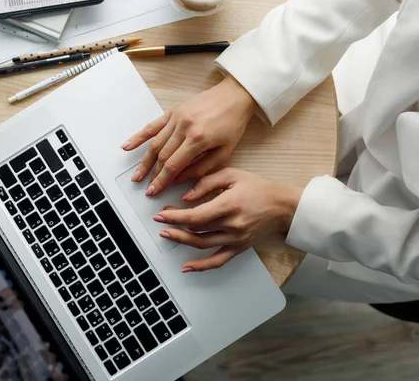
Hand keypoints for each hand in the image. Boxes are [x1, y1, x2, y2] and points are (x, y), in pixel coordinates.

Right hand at [121, 75, 257, 195]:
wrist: (235, 96)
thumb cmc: (233, 123)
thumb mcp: (224, 152)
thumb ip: (201, 168)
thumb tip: (180, 181)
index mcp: (198, 139)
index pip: (174, 165)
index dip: (162, 181)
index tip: (154, 191)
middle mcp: (184, 127)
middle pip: (162, 156)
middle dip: (153, 175)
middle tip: (147, 188)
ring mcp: (176, 118)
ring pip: (154, 143)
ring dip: (144, 162)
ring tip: (137, 175)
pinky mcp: (173, 112)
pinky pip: (152, 126)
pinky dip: (138, 137)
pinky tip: (127, 146)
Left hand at [153, 168, 302, 271]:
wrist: (284, 207)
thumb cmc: (259, 188)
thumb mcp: (232, 175)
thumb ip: (206, 183)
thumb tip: (185, 196)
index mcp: (229, 205)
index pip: (195, 216)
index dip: (174, 217)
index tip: (161, 213)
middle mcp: (232, 225)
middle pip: (195, 231)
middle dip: (174, 225)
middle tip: (160, 220)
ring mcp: (236, 239)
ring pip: (202, 245)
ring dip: (181, 242)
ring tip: (167, 235)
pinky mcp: (239, 247)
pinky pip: (218, 260)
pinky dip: (201, 266)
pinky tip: (187, 267)